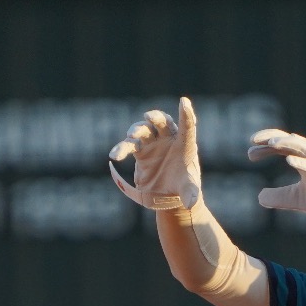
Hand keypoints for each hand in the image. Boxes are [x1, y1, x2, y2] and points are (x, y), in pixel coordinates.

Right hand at [108, 96, 202, 210]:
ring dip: (136, 130)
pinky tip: (115, 155)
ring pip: (143, 130)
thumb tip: (191, 203)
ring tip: (131, 135)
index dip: (186, 114)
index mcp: (185, 144)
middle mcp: (169, 139)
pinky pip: (129, 145)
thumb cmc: (182, 187)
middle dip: (156, 117)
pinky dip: (121, 148)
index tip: (184, 101)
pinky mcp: (140, 151)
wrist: (167, 194)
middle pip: (163, 122)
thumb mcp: (189, 190)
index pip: (187, 126)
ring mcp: (153, 143)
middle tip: (148, 117)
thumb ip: (191, 195)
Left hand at [248, 129, 305, 251]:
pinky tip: (289, 159)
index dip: (266, 148)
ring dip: (288, 144)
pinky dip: (304, 162)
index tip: (250, 153)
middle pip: (291, 142)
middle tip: (253, 141)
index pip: (284, 147)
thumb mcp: (297, 200)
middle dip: (272, 139)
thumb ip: (279, 197)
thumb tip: (259, 197)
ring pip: (305, 148)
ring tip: (271, 143)